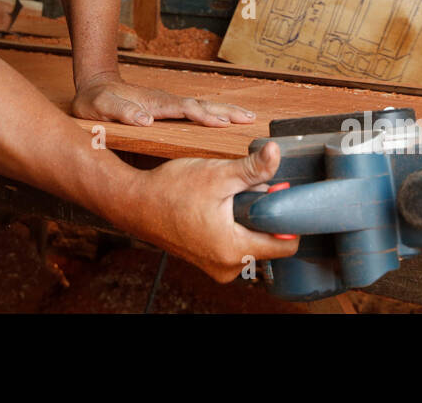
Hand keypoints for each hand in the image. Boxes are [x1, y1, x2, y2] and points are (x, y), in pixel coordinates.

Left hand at [71, 70, 255, 127]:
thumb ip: (121, 111)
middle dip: (226, 111)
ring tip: (249, 117)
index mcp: (154, 103)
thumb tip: (145, 119)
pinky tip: (227, 119)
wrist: (96, 86)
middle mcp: (166, 101)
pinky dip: (215, 113)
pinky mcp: (170, 108)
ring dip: (226, 111)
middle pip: (201, 104)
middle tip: (250, 118)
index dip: (203, 116)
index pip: (184, 109)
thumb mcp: (102, 106)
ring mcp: (169, 104)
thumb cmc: (97, 100)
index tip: (222, 123)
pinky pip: (197, 111)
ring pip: (203, 106)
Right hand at [127, 141, 298, 282]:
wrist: (134, 203)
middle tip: (247, 191)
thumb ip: (252, 168)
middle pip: (270, 243)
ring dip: (248, 220)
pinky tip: (218, 208)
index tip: (277, 193)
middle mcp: (228, 267)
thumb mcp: (216, 174)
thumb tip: (277, 153)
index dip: (287, 216)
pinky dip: (234, 227)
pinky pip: (235, 245)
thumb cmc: (169, 190)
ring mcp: (217, 267)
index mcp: (234, 250)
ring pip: (252, 243)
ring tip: (227, 198)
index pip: (286, 244)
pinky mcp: (208, 261)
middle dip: (264, 215)